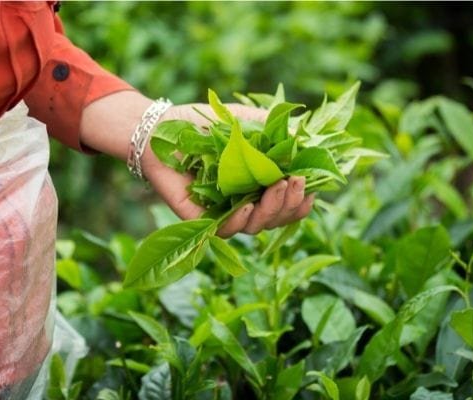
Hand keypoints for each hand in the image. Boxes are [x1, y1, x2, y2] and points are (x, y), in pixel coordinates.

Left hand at [141, 103, 314, 236]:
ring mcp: (223, 212)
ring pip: (256, 226)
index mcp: (259, 184)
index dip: (302, 200)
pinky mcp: (200, 219)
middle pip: (276, 218)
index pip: (288, 202)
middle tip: (295, 184)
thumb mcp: (246, 120)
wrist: (162, 128)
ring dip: (271, 211)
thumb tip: (309, 141)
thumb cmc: (204, 123)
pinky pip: (225, 230)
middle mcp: (245, 202)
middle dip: (290, 204)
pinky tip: (246, 207)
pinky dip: (238, 221)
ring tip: (276, 189)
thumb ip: (277, 130)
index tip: (311, 186)